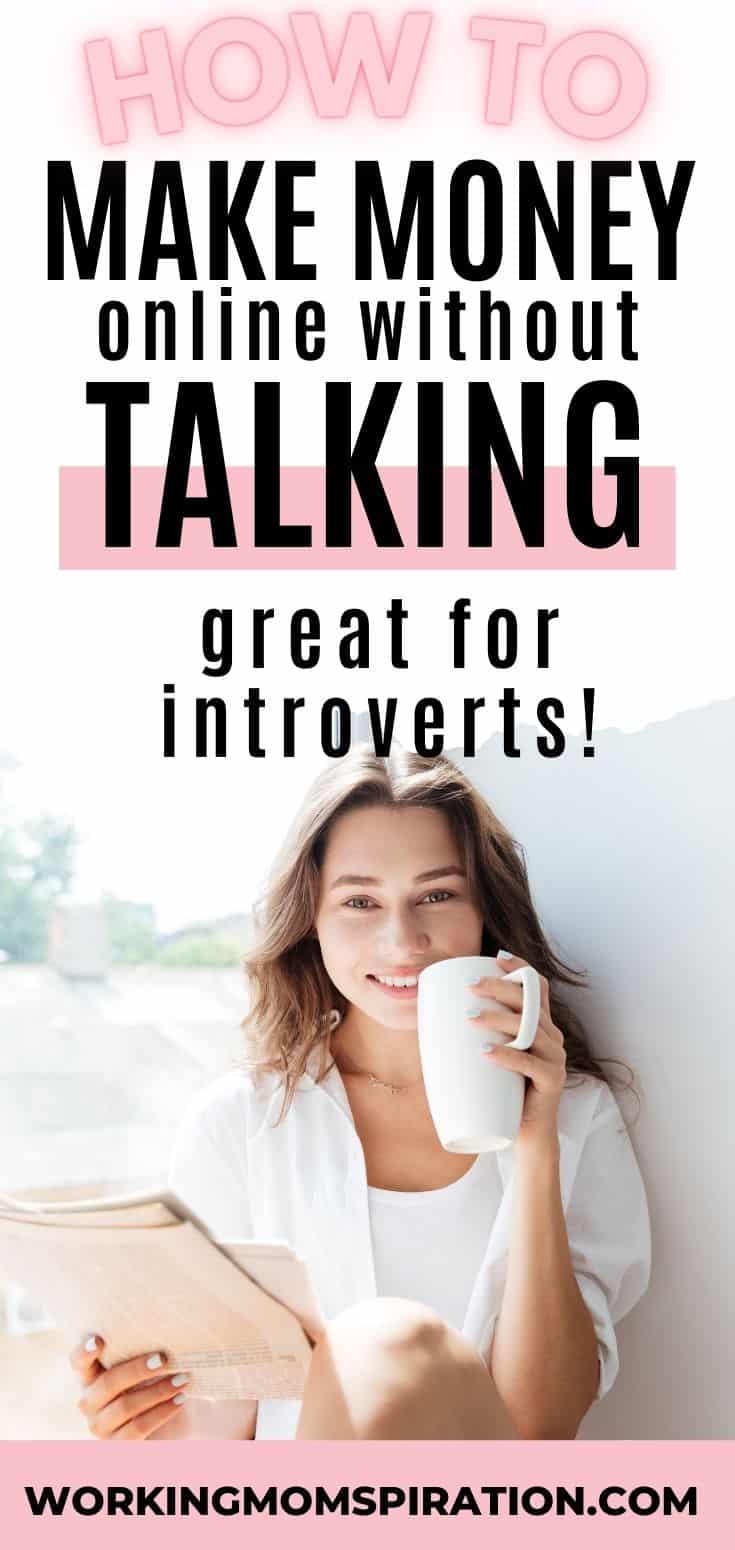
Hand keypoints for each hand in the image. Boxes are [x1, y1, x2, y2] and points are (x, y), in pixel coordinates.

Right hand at [70, 1335, 190, 1439]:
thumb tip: (164, 1330)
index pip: (79, 1363)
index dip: (83, 1352)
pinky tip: (180, 1400)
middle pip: (107, 1383)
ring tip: (182, 1379)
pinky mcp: (117, 1446)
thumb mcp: (149, 1367)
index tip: (98, 1340)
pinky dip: (162, 1411)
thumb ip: (145, 1351)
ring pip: (125, 1406)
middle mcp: (90, 1402)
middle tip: (163, 1359)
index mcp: (92, 1376)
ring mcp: (100, 1427)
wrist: (175, 1424)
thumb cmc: (158, 1384)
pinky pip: (137, 1428)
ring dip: (157, 1391)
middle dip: (136, 1369)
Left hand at [467, 954, 565, 1150]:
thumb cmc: (505, 1092)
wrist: (526, 1135)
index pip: (538, 987)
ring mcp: (555, 1059)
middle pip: (531, 1002)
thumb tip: (428, 1020)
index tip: (495, 958)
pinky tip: (487, 1052)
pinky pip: (531, 1064)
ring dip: (499, 1019)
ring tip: (470, 1019)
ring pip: (531, 1029)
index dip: (521, 969)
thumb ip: (475, 1036)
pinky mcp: (552, 1082)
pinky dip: (507, 1056)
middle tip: (471, 987)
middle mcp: (552, 1037)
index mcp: (541, 1026)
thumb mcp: (492, 1057)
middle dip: (500, 988)